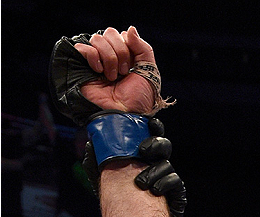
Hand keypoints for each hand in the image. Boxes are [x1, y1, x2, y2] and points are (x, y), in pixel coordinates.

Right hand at [50, 27, 171, 125]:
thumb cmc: (138, 100)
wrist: (125, 116)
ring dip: (109, 58)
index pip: (122, 35)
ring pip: (97, 38)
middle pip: (109, 32)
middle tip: (122, 72)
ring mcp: (95, 62)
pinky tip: (99, 72)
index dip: (128, 48)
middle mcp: (109, 57)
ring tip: (111, 77)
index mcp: (124, 56)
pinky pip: (83, 48)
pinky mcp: (82, 67)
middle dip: (119, 52)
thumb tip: (130, 29)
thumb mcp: (149, 72)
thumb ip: (143, 48)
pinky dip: (93, 58)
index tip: (132, 67)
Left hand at [81, 117, 187, 216]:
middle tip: (143, 150)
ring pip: (167, 165)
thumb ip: (96, 162)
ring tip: (141, 182)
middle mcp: (158, 165)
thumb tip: (89, 144)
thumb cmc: (119, 201)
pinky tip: (154, 191)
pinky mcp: (176, 194)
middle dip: (156, 144)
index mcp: (144, 156)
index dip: (154, 128)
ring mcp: (168, 179)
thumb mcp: (102, 179)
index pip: (152, 136)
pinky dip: (164, 184)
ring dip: (155, 170)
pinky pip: (174, 182)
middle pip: (164, 146)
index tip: (149, 124)